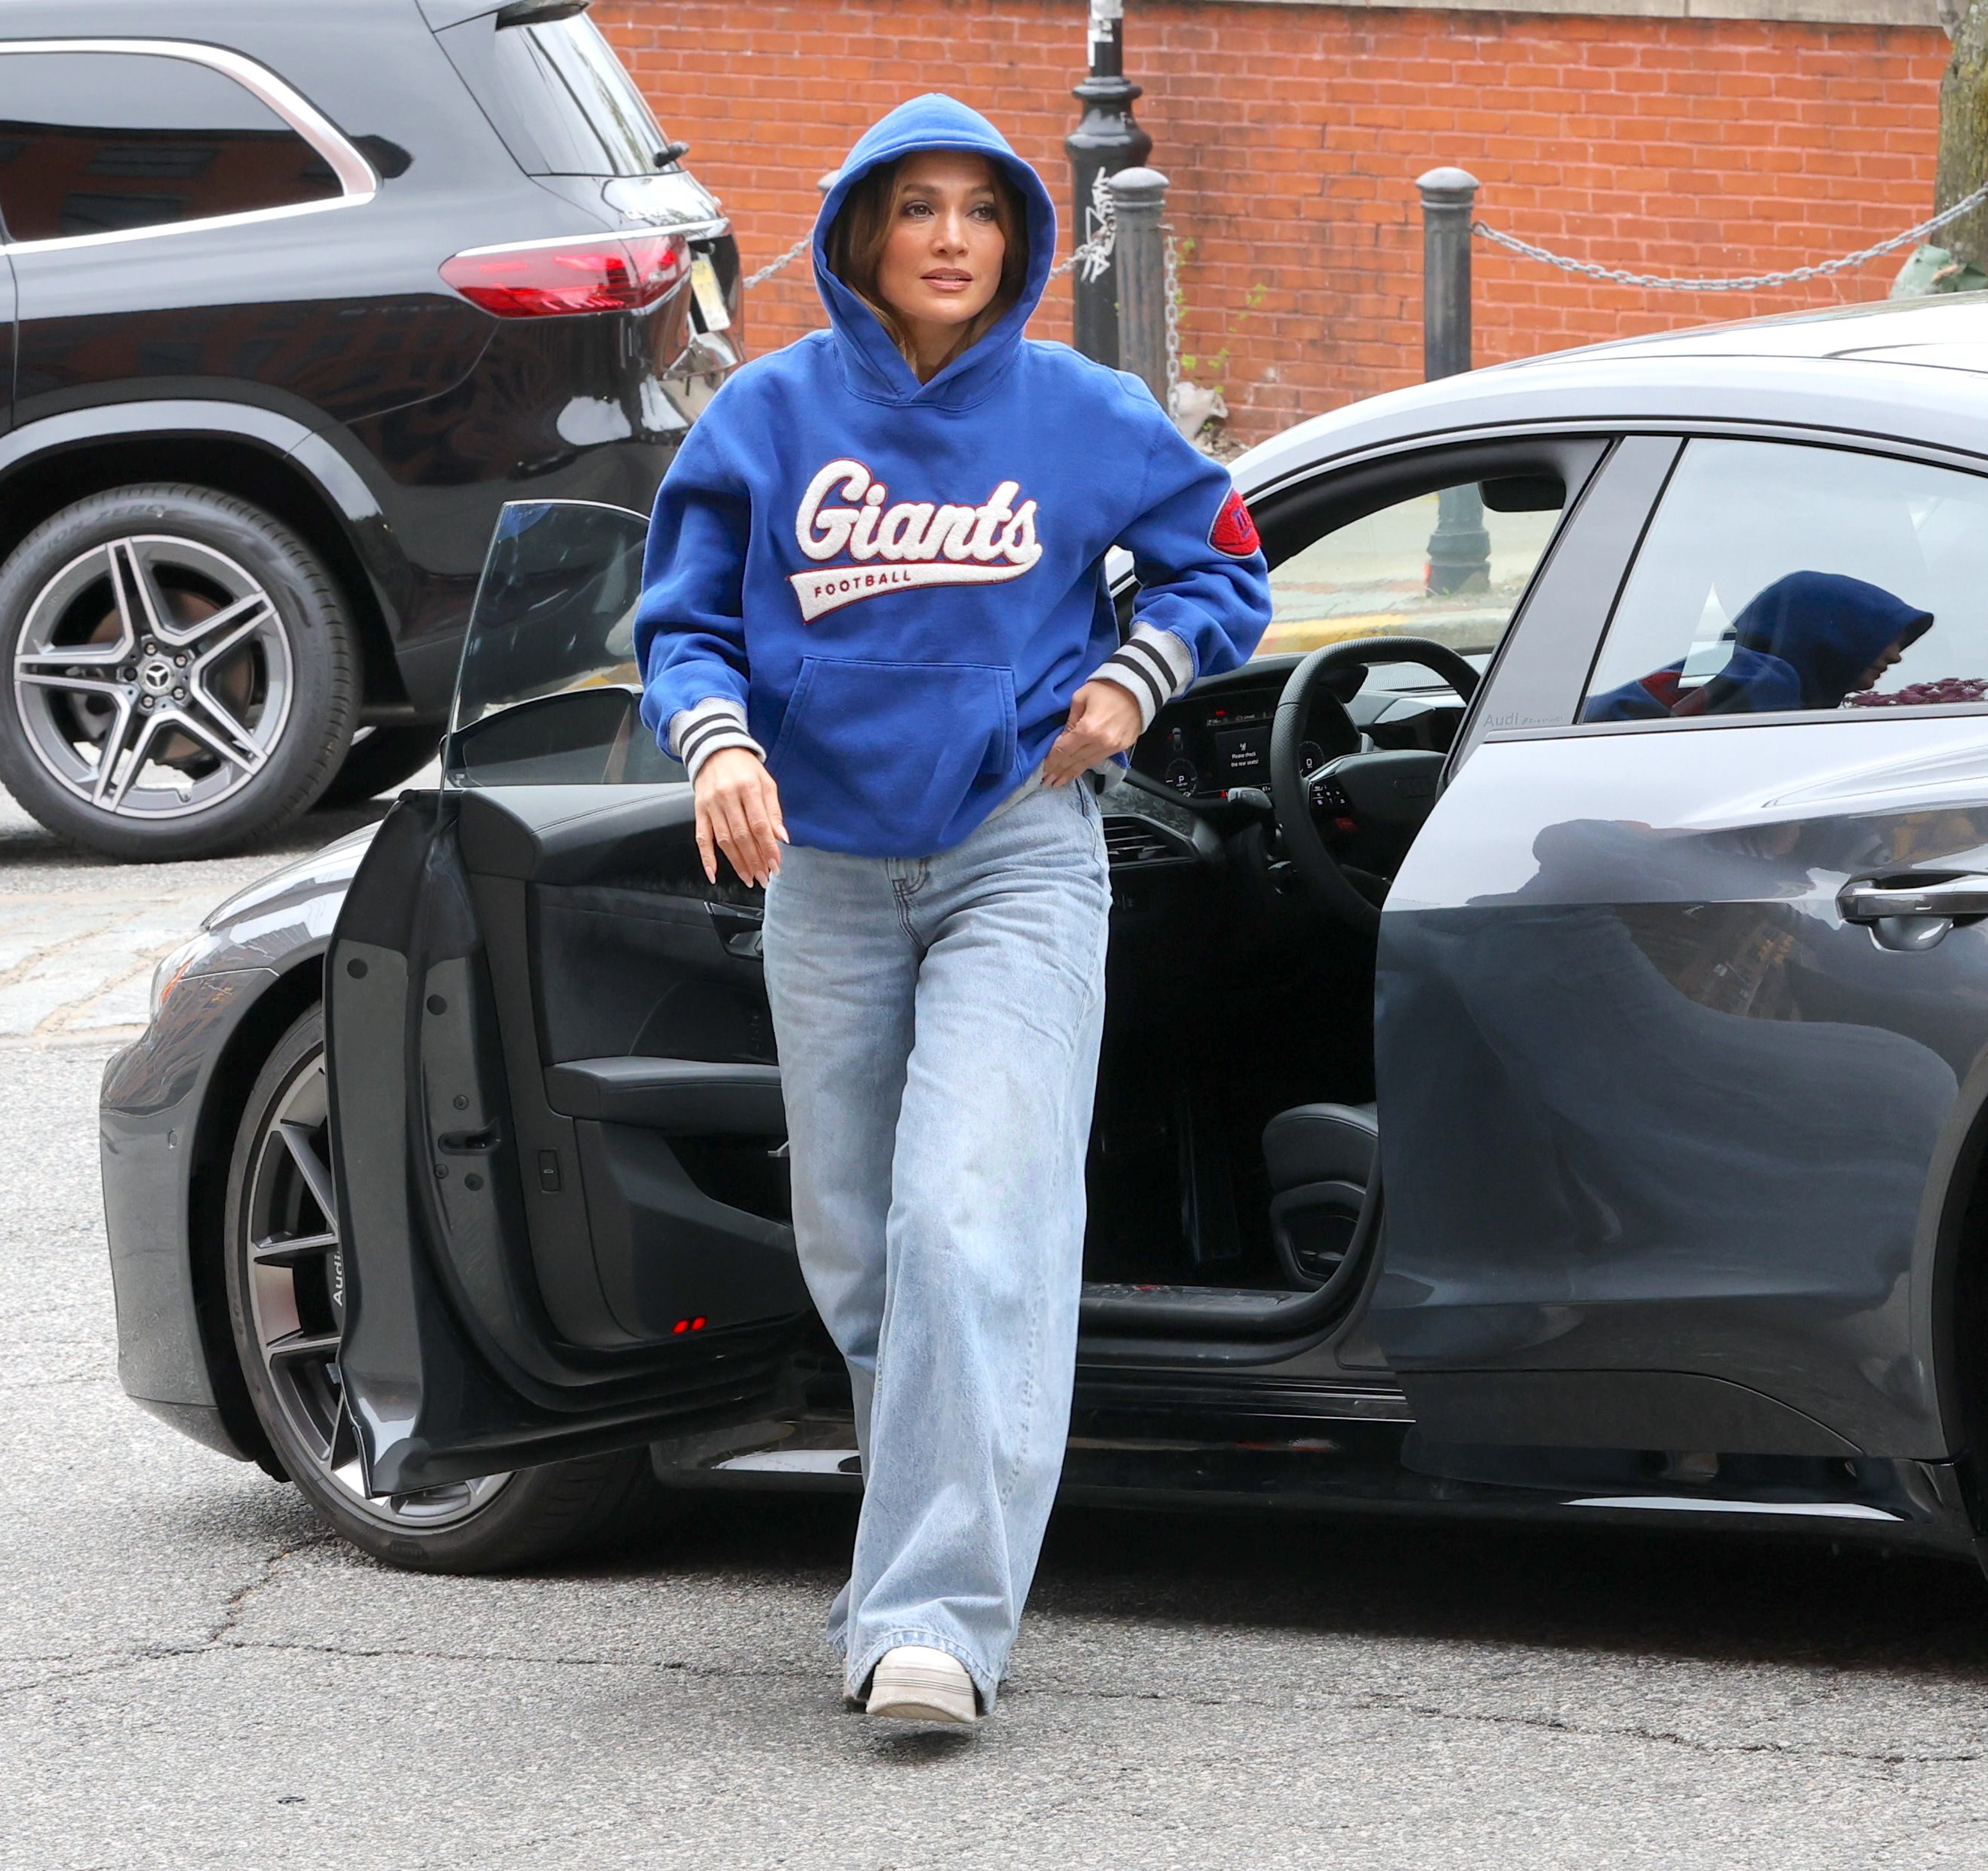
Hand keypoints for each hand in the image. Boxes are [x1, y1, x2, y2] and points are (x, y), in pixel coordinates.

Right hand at [693, 747, 786, 886]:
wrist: (715, 749)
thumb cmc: (744, 767)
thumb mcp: (766, 782)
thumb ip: (774, 810)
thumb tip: (782, 837)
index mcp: (748, 788)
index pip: (759, 825)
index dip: (768, 848)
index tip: (776, 865)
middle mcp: (727, 797)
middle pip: (742, 836)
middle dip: (754, 860)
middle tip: (763, 877)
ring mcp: (711, 805)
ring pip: (724, 840)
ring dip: (737, 863)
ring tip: (748, 878)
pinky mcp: (698, 810)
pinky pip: (701, 838)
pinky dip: (706, 858)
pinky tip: (713, 873)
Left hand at [1043, 679, 1142, 786]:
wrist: (1138, 687)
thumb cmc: (1107, 688)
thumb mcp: (1080, 697)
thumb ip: (1070, 720)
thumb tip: (1063, 739)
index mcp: (1088, 729)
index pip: (1064, 750)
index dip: (1052, 761)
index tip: (1042, 770)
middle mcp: (1101, 743)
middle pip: (1074, 761)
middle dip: (1059, 771)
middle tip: (1046, 782)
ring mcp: (1113, 747)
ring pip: (1087, 764)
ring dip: (1071, 774)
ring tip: (1058, 783)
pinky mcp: (1121, 748)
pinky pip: (1099, 760)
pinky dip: (1085, 767)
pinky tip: (1076, 772)